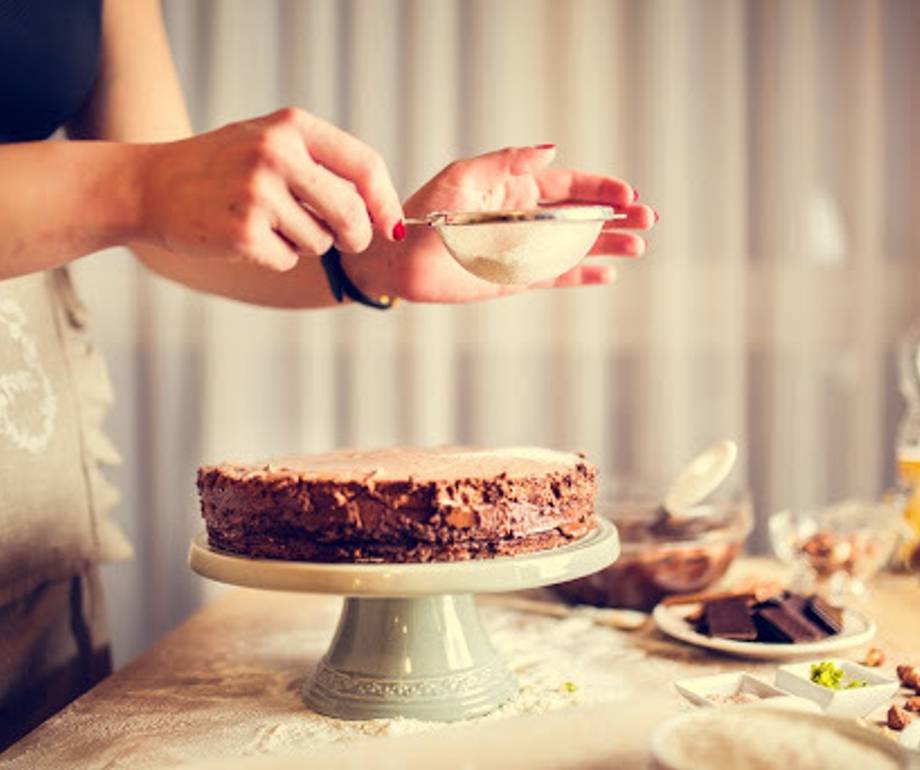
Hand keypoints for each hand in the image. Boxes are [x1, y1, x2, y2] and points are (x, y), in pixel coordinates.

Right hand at [137, 108, 404, 271]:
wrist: (149, 186)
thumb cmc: (220, 168)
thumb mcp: (269, 142)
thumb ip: (321, 165)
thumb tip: (380, 210)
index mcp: (291, 127)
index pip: (364, 164)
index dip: (386, 202)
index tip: (393, 226)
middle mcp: (277, 154)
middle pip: (351, 212)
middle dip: (357, 236)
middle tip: (349, 241)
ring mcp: (258, 193)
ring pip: (321, 241)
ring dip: (305, 244)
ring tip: (268, 223)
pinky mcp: (243, 232)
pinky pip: (289, 260)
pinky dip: (277, 258)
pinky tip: (247, 238)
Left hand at [344, 145, 655, 302]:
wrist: (400, 260)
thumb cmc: (425, 212)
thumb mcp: (464, 176)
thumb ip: (507, 163)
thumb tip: (551, 150)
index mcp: (516, 188)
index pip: (569, 186)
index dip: (600, 188)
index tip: (627, 193)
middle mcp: (526, 218)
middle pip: (582, 217)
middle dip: (616, 216)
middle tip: (648, 218)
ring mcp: (525, 250)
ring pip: (576, 247)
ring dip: (608, 245)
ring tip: (638, 244)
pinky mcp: (517, 279)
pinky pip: (557, 276)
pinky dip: (583, 275)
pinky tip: (608, 274)